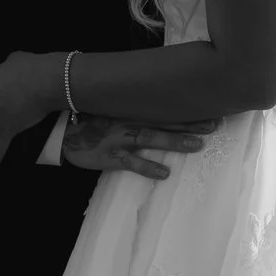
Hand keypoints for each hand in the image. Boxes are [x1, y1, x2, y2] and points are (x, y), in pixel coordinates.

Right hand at [63, 114, 221, 178]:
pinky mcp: (109, 156)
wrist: (60, 130)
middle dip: (190, 122)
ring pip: (151, 138)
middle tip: (215, 124)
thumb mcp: (111, 104)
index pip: (164, 106)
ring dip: (175, 142)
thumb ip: (133, 103)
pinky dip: (147, 168)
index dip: (187, 106)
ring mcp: (119, 138)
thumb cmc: (89, 118)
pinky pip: (131, 163)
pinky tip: (165, 174)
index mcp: (131, 108)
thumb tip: (159, 100)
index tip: (210, 105)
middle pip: (164, 120)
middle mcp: (128, 120)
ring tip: (198, 145)